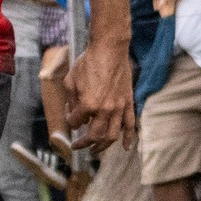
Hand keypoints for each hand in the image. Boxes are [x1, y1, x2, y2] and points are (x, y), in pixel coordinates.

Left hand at [64, 38, 136, 152]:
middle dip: (84, 143)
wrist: (109, 49)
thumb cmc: (88, 62)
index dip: (70, 120)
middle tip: (78, 146)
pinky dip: (128, 138)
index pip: (75, 122)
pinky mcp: (128, 103)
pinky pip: (130, 125)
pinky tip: (125, 148)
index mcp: (88, 104)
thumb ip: (71, 101)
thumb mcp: (71, 80)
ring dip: (103, 146)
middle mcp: (104, 110)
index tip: (69, 117)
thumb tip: (73, 113)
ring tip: (96, 150)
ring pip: (112, 135)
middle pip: (94, 135)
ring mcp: (119, 108)